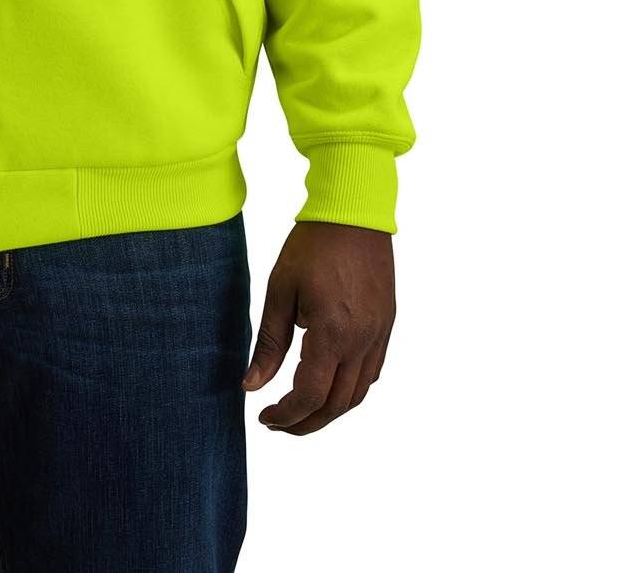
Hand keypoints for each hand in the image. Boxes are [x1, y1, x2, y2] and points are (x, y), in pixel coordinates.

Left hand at [241, 220, 394, 434]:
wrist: (353, 213)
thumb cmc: (312, 247)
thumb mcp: (280, 291)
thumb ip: (269, 343)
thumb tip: (251, 385)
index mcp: (333, 334)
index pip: (310, 395)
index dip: (286, 415)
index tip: (264, 417)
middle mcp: (363, 341)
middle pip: (336, 404)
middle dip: (306, 422)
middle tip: (277, 424)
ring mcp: (379, 335)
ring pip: (358, 394)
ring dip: (329, 410)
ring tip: (299, 411)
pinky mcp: (386, 325)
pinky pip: (371, 373)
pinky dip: (349, 390)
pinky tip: (328, 384)